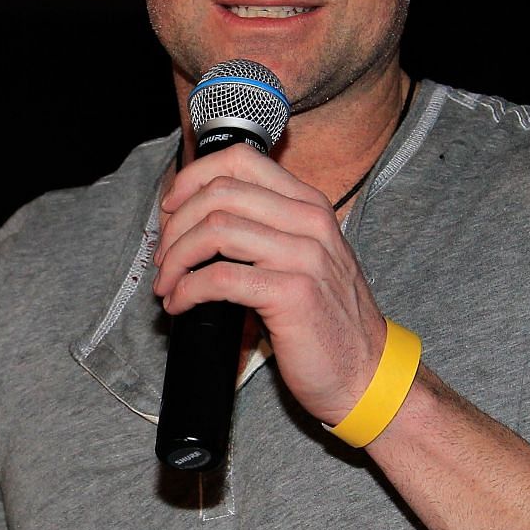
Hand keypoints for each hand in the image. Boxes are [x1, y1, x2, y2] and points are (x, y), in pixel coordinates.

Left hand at [153, 144, 387, 426]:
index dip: (193, 178)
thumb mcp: (305, 257)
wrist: (366, 369)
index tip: (170, 208)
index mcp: (309, 204)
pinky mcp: (292, 295)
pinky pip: (219, 278)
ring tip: (168, 283)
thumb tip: (196, 222)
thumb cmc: (327, 318)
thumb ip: (265, 230)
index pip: (241, 159)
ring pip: (214, 230)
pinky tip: (180, 304)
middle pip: (219, 193)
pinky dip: (187, 289)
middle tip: (163, 257)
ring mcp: (304, 256)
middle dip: (175, 225)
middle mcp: (309, 222)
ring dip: (176, 258)